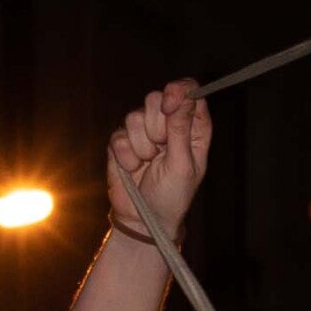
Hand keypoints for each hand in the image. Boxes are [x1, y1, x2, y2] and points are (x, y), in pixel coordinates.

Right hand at [107, 78, 210, 244]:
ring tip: (148, 164)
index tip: (170, 104)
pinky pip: (119, 135)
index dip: (178, 91)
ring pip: (135, 115)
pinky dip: (126, 156)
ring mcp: (143, 132)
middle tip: (161, 150)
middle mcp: (168, 125)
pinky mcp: (122, 141)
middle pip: (157, 98)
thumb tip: (182, 94)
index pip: (189, 92)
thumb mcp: (182, 164)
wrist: (143, 219)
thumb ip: (181, 128)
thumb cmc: (172, 196)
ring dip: (142, 146)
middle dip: (157, 126)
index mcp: (192, 129)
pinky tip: (133, 169)